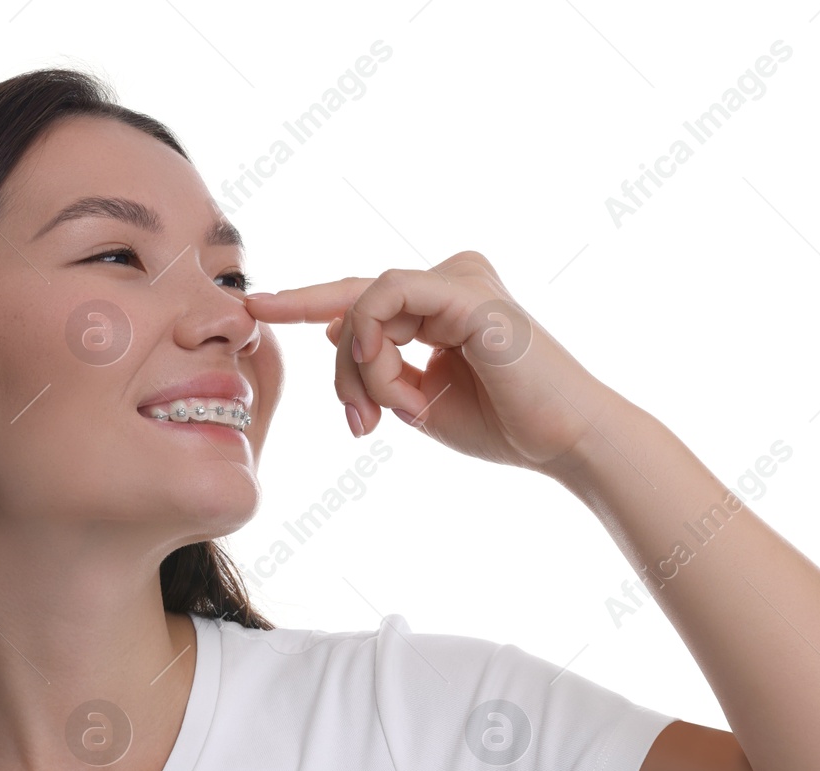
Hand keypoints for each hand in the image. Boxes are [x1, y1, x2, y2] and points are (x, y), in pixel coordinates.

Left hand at [245, 251, 618, 473]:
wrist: (564, 444)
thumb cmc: (504, 426)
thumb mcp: (420, 400)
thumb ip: (378, 368)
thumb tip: (333, 334)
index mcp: (443, 303)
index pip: (361, 296)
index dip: (304, 300)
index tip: (255, 309)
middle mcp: (452, 280)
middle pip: (355, 308)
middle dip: (343, 369)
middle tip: (358, 425)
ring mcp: (460, 279)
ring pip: (365, 307)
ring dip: (364, 370)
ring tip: (390, 414)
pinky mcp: (465, 290)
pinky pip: (385, 302)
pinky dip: (373, 345)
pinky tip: (385, 379)